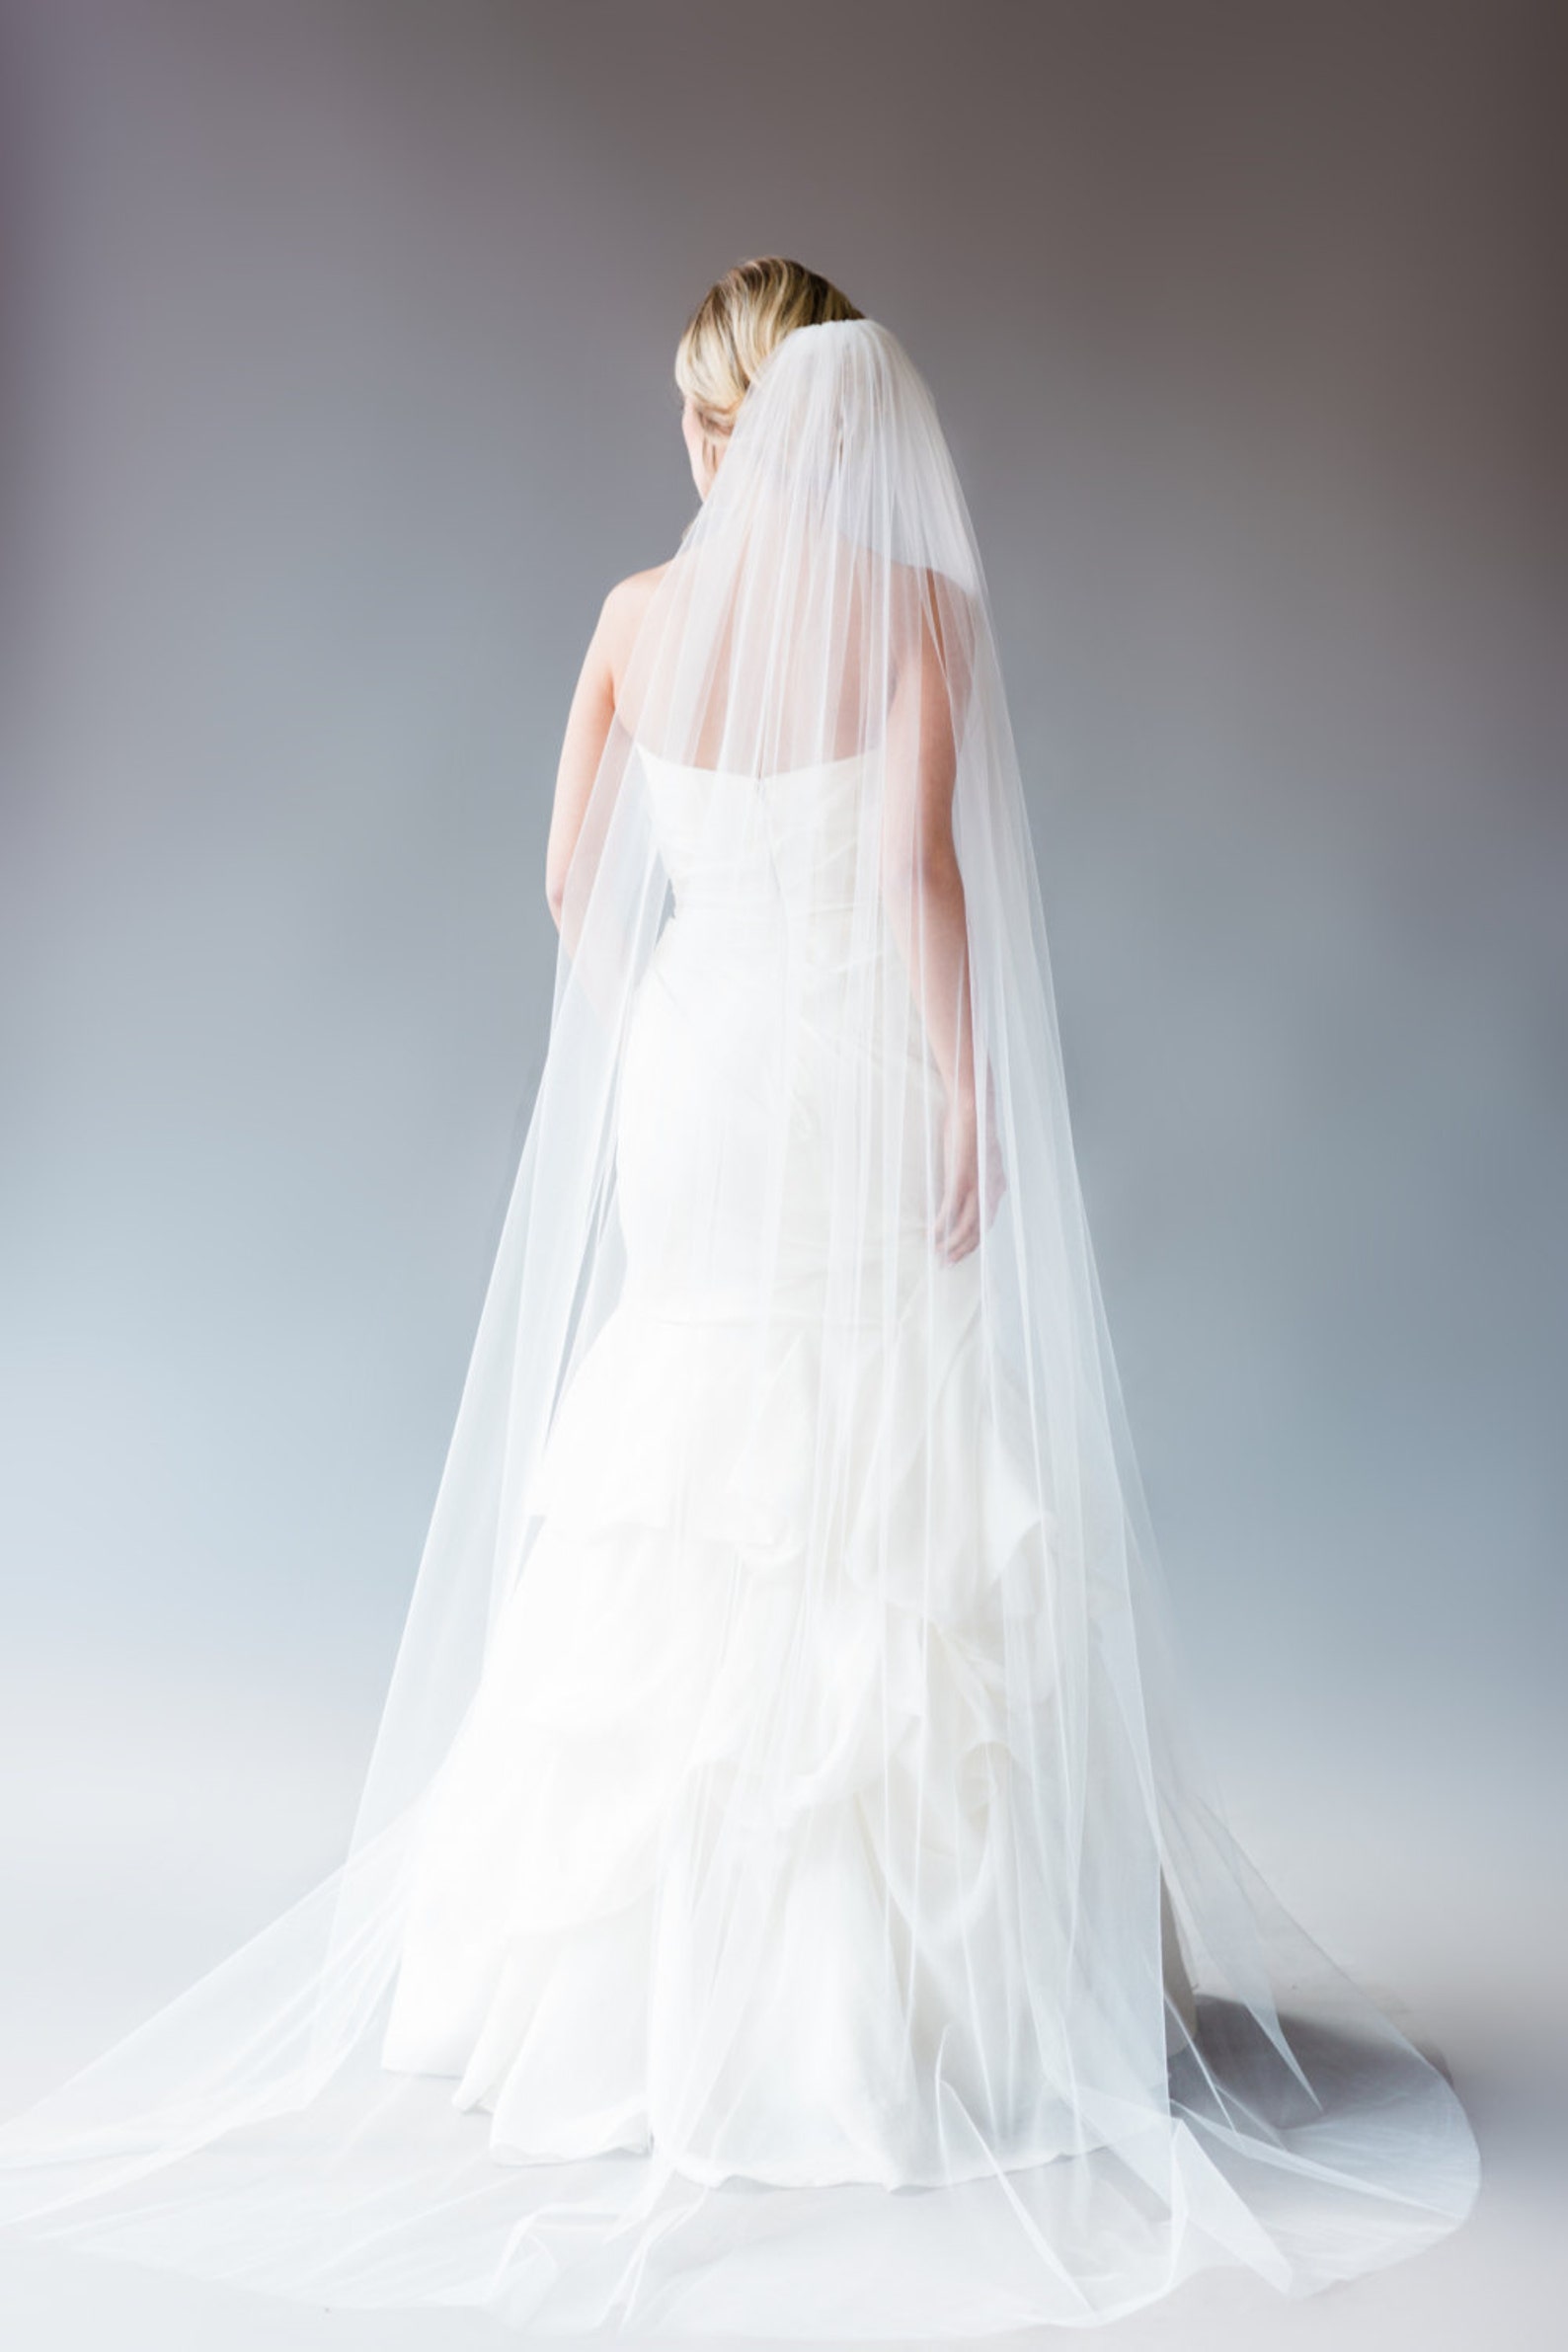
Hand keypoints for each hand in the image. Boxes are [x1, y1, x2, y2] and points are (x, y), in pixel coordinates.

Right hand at [932, 1076, 1005, 1263]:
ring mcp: (976, 1186)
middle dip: (962, 1249)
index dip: (974, 1240)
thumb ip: (974, 1172)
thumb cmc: (971, 1127)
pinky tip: (932, 1234)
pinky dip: (941, 1226)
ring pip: (965, 1226)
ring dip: (951, 1243)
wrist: (972, 1109)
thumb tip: (962, 1182)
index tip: (960, 1251)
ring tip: (938, 1254)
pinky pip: (950, 1211)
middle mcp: (990, 1190)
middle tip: (947, 1263)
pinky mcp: (960, 1180)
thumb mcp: (977, 1155)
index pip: (987, 1222)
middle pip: (978, 1230)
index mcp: (996, 1185)